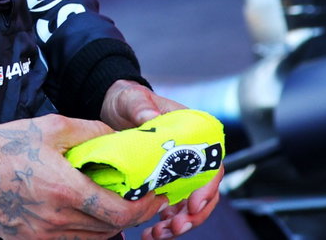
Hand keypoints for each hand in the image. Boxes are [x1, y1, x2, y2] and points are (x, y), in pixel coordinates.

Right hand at [0, 115, 163, 238]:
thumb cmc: (6, 143)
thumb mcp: (53, 127)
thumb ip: (93, 133)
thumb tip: (121, 138)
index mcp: (64, 190)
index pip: (118, 212)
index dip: (144, 208)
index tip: (156, 196)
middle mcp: (55, 219)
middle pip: (109, 230)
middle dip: (132, 215)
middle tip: (143, 198)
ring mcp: (40, 235)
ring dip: (109, 225)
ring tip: (116, 202)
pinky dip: (84, 231)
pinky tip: (86, 211)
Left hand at [99, 81, 224, 237]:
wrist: (113, 108)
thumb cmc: (128, 100)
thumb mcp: (133, 99)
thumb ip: (142, 105)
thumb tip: (150, 116)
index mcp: (193, 132)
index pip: (213, 163)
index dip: (208, 187)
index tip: (193, 205)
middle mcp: (190, 154)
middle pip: (205, 191)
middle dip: (194, 215)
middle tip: (175, 227)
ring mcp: (177, 170)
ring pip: (190, 205)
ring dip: (178, 223)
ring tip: (159, 234)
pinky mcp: (163, 182)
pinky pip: (171, 208)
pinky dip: (164, 223)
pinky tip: (150, 231)